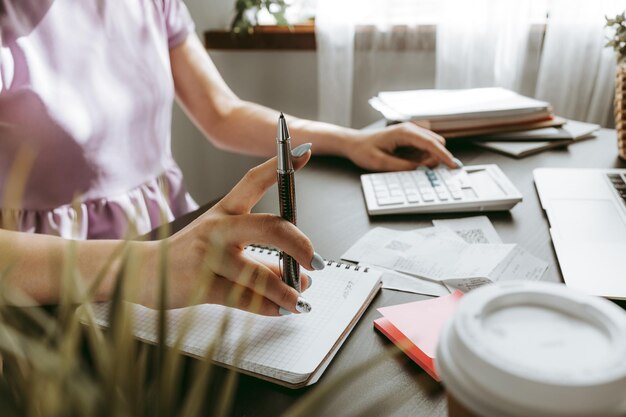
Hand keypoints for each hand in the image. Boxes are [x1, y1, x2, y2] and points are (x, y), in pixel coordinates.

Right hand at [141, 144, 320, 315]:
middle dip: (299, 244)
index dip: (281, 166)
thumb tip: (299, 278)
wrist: (142, 272)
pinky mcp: (202, 284)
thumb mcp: (224, 247)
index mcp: (225, 210)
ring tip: (301, 299)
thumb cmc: (189, 255)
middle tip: (316, 261)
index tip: (305, 151)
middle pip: (268, 227)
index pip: (254, 180)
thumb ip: (263, 260)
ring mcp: (208, 255)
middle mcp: (218, 228)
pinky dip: (269, 307)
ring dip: (286, 290)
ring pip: (259, 273)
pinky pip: (244, 298)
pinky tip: (282, 309)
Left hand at [348, 122, 458, 170]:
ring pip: (432, 146)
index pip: (431, 143)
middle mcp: (410, 130)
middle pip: (436, 143)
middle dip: (435, 158)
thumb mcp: (380, 163)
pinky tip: (405, 162)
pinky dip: (420, 158)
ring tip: (404, 164)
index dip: (444, 155)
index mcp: (404, 132)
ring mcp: (411, 134)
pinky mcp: (410, 139)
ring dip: (426, 159)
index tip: (453, 165)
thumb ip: (402, 166)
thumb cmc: (364, 150)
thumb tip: (420, 170)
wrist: (353, 144)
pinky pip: (423, 150)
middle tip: (420, 170)